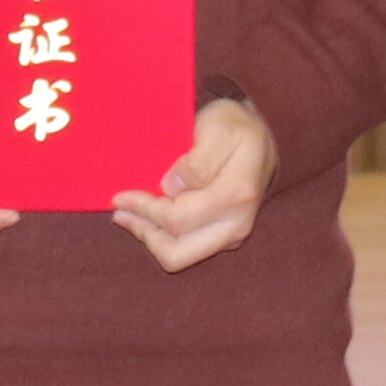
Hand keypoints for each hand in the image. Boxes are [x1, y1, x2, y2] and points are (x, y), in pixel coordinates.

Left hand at [110, 98, 277, 270]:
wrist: (265, 138)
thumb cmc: (235, 127)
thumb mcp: (218, 129)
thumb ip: (197, 161)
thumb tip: (170, 188)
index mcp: (235, 195)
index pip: (177, 219)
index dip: (143, 210)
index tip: (120, 196)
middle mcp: (237, 223)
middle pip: (177, 253)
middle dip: (143, 233)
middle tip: (121, 212)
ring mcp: (233, 235)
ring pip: (180, 257)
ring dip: (150, 238)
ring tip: (128, 216)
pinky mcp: (226, 238)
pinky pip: (187, 250)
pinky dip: (163, 237)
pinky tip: (148, 217)